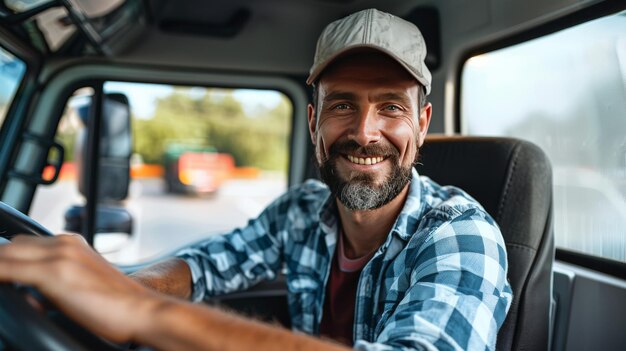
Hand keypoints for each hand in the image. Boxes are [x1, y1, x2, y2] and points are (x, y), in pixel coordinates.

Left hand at [0, 234, 161, 342]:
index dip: (10, 261)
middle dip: (4, 263)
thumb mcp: (85, 285)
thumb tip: (34, 299)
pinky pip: (4, 269)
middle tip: (7, 284)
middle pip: (12, 245)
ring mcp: (59, 256)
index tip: (8, 277)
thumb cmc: (120, 305)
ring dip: (1, 268)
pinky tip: (2, 287)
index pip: (24, 245)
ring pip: (5, 253)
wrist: (143, 310)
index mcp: (73, 244)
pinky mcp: (53, 273)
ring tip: (5, 285)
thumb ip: (60, 284)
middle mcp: (65, 243)